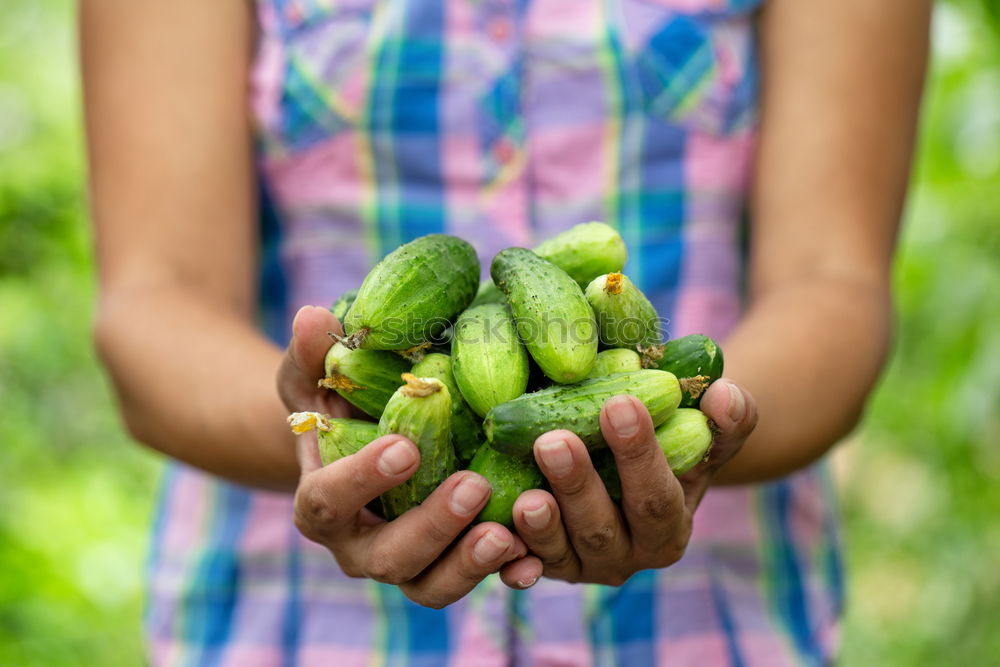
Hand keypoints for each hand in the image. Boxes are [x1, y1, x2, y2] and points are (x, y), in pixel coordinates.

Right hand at [280, 306, 542, 606]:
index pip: (328, 502)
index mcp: (323, 504)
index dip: (362, 480)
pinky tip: (535, 557)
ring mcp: (410, 563)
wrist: (367, 445)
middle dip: (433, 527)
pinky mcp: (452, 566)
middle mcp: (361, 546)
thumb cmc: (341, 405)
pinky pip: (478, 581)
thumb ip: (314, 354)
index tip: (403, 447)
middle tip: (474, 486)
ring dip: (471, 564)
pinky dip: (508, 573)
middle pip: (390, 556)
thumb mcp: (320, 377)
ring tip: (509, 533)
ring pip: (433, 584)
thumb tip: (312, 317)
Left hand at [506, 381, 756, 585]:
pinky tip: (490, 534)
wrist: (631, 467)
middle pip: (602, 527)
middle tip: (554, 441)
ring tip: (524, 495)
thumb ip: (726, 417)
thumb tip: (724, 396)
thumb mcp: (704, 431)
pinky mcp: (540, 565)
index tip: (620, 405)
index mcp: (669, 527)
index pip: (657, 497)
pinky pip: (521, 566)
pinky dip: (508, 556)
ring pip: (559, 551)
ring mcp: (580, 565)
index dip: (640, 455)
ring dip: (541, 525)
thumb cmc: (671, 439)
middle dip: (578, 486)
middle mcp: (626, 556)